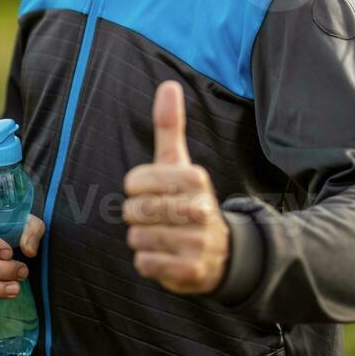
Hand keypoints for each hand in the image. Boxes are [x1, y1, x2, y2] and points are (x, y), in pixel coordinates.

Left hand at [122, 80, 229, 294]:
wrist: (220, 251)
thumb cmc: (187, 199)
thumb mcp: (179, 162)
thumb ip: (169, 125)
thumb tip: (168, 84)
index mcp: (195, 178)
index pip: (134, 182)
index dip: (135, 189)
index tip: (151, 191)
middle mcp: (200, 209)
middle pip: (135, 211)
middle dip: (137, 215)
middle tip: (156, 216)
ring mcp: (198, 241)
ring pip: (137, 238)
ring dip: (142, 239)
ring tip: (163, 235)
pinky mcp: (192, 270)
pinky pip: (146, 263)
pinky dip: (148, 261)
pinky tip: (165, 255)